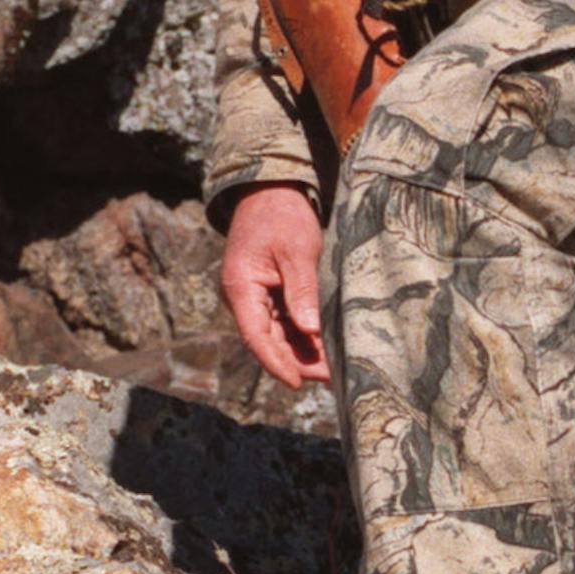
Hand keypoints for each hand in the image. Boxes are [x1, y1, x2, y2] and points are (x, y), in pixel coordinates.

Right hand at [221, 183, 327, 390]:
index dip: (275, 362)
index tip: (296, 382)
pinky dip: (303, 336)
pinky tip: (326, 348)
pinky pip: (284, 322)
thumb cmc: (282, 216)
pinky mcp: (270, 295)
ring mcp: (256, 298)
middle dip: (296, 362)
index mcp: (241, 288)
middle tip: (330, 378)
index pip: (255, 336)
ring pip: (278, 335)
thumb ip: (302, 290)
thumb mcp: (296, 251)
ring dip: (302, 352)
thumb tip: (312, 331)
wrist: (271, 191)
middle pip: (268, 341)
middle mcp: (244, 298)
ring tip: (333, 369)